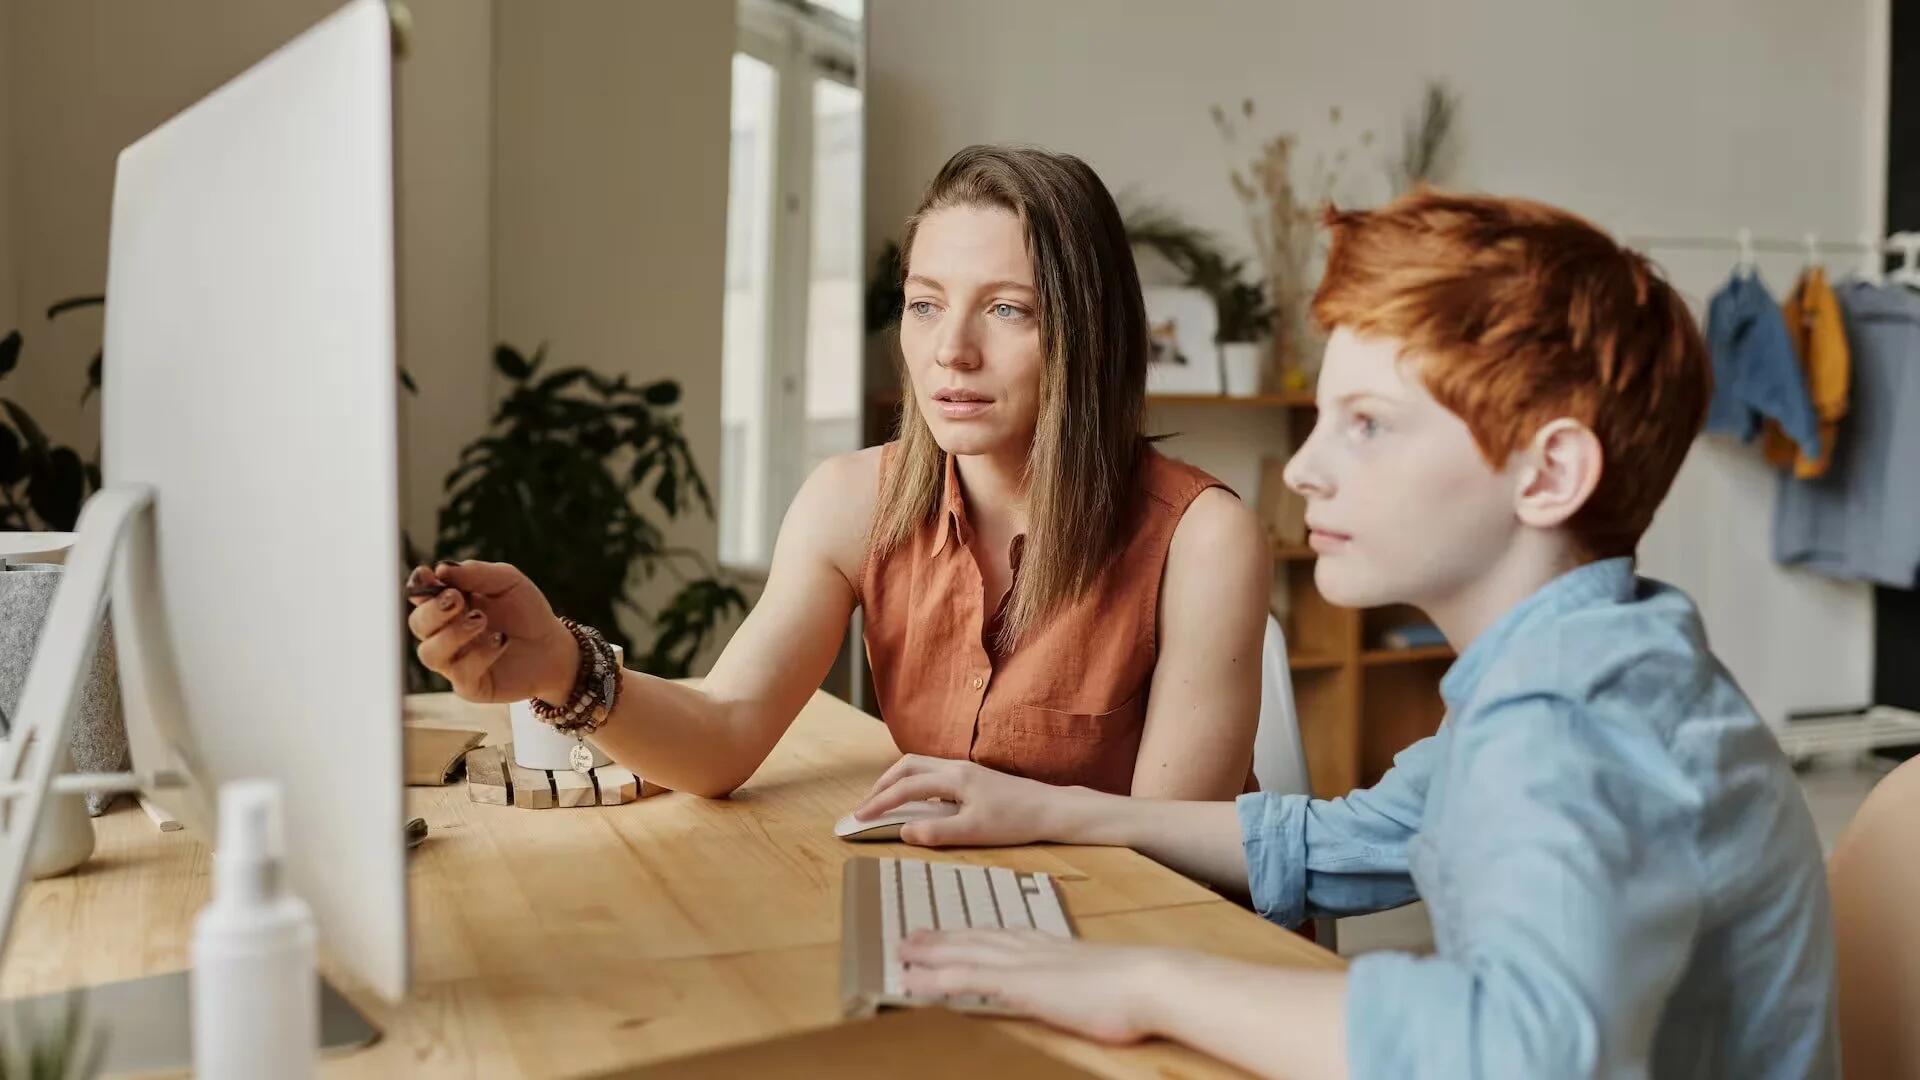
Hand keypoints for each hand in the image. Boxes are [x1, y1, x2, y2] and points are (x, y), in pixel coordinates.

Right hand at [404, 561, 576, 702]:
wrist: (553, 647)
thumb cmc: (526, 611)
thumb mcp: (508, 582)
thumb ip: (476, 573)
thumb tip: (441, 569)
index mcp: (449, 604)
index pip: (420, 595)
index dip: (418, 585)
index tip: (427, 575)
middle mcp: (445, 634)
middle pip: (418, 624)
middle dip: (433, 611)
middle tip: (457, 599)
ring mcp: (454, 661)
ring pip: (429, 653)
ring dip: (452, 634)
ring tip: (481, 620)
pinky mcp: (470, 685)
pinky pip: (460, 673)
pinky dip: (480, 654)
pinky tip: (501, 640)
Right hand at [853, 754, 1075, 846]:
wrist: (1051, 809)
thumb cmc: (1016, 821)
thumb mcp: (974, 832)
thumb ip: (936, 832)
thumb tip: (904, 831)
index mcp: (954, 778)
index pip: (905, 787)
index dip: (878, 802)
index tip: (859, 817)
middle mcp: (956, 767)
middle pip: (907, 765)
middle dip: (882, 784)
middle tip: (866, 807)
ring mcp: (965, 769)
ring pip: (920, 766)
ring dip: (897, 781)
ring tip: (885, 802)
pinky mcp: (973, 776)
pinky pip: (933, 772)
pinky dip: (914, 782)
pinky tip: (917, 801)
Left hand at [899, 930, 1170, 1043]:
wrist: (1151, 981)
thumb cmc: (1140, 988)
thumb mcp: (1108, 980)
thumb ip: (1088, 981)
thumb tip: (1092, 990)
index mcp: (1054, 947)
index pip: (1004, 936)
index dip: (975, 935)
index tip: (955, 932)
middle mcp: (1033, 949)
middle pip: (977, 938)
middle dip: (943, 937)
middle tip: (913, 936)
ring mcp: (1024, 965)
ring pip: (964, 953)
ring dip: (930, 952)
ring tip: (902, 951)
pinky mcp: (1020, 985)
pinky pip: (966, 979)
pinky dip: (935, 978)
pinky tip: (913, 980)